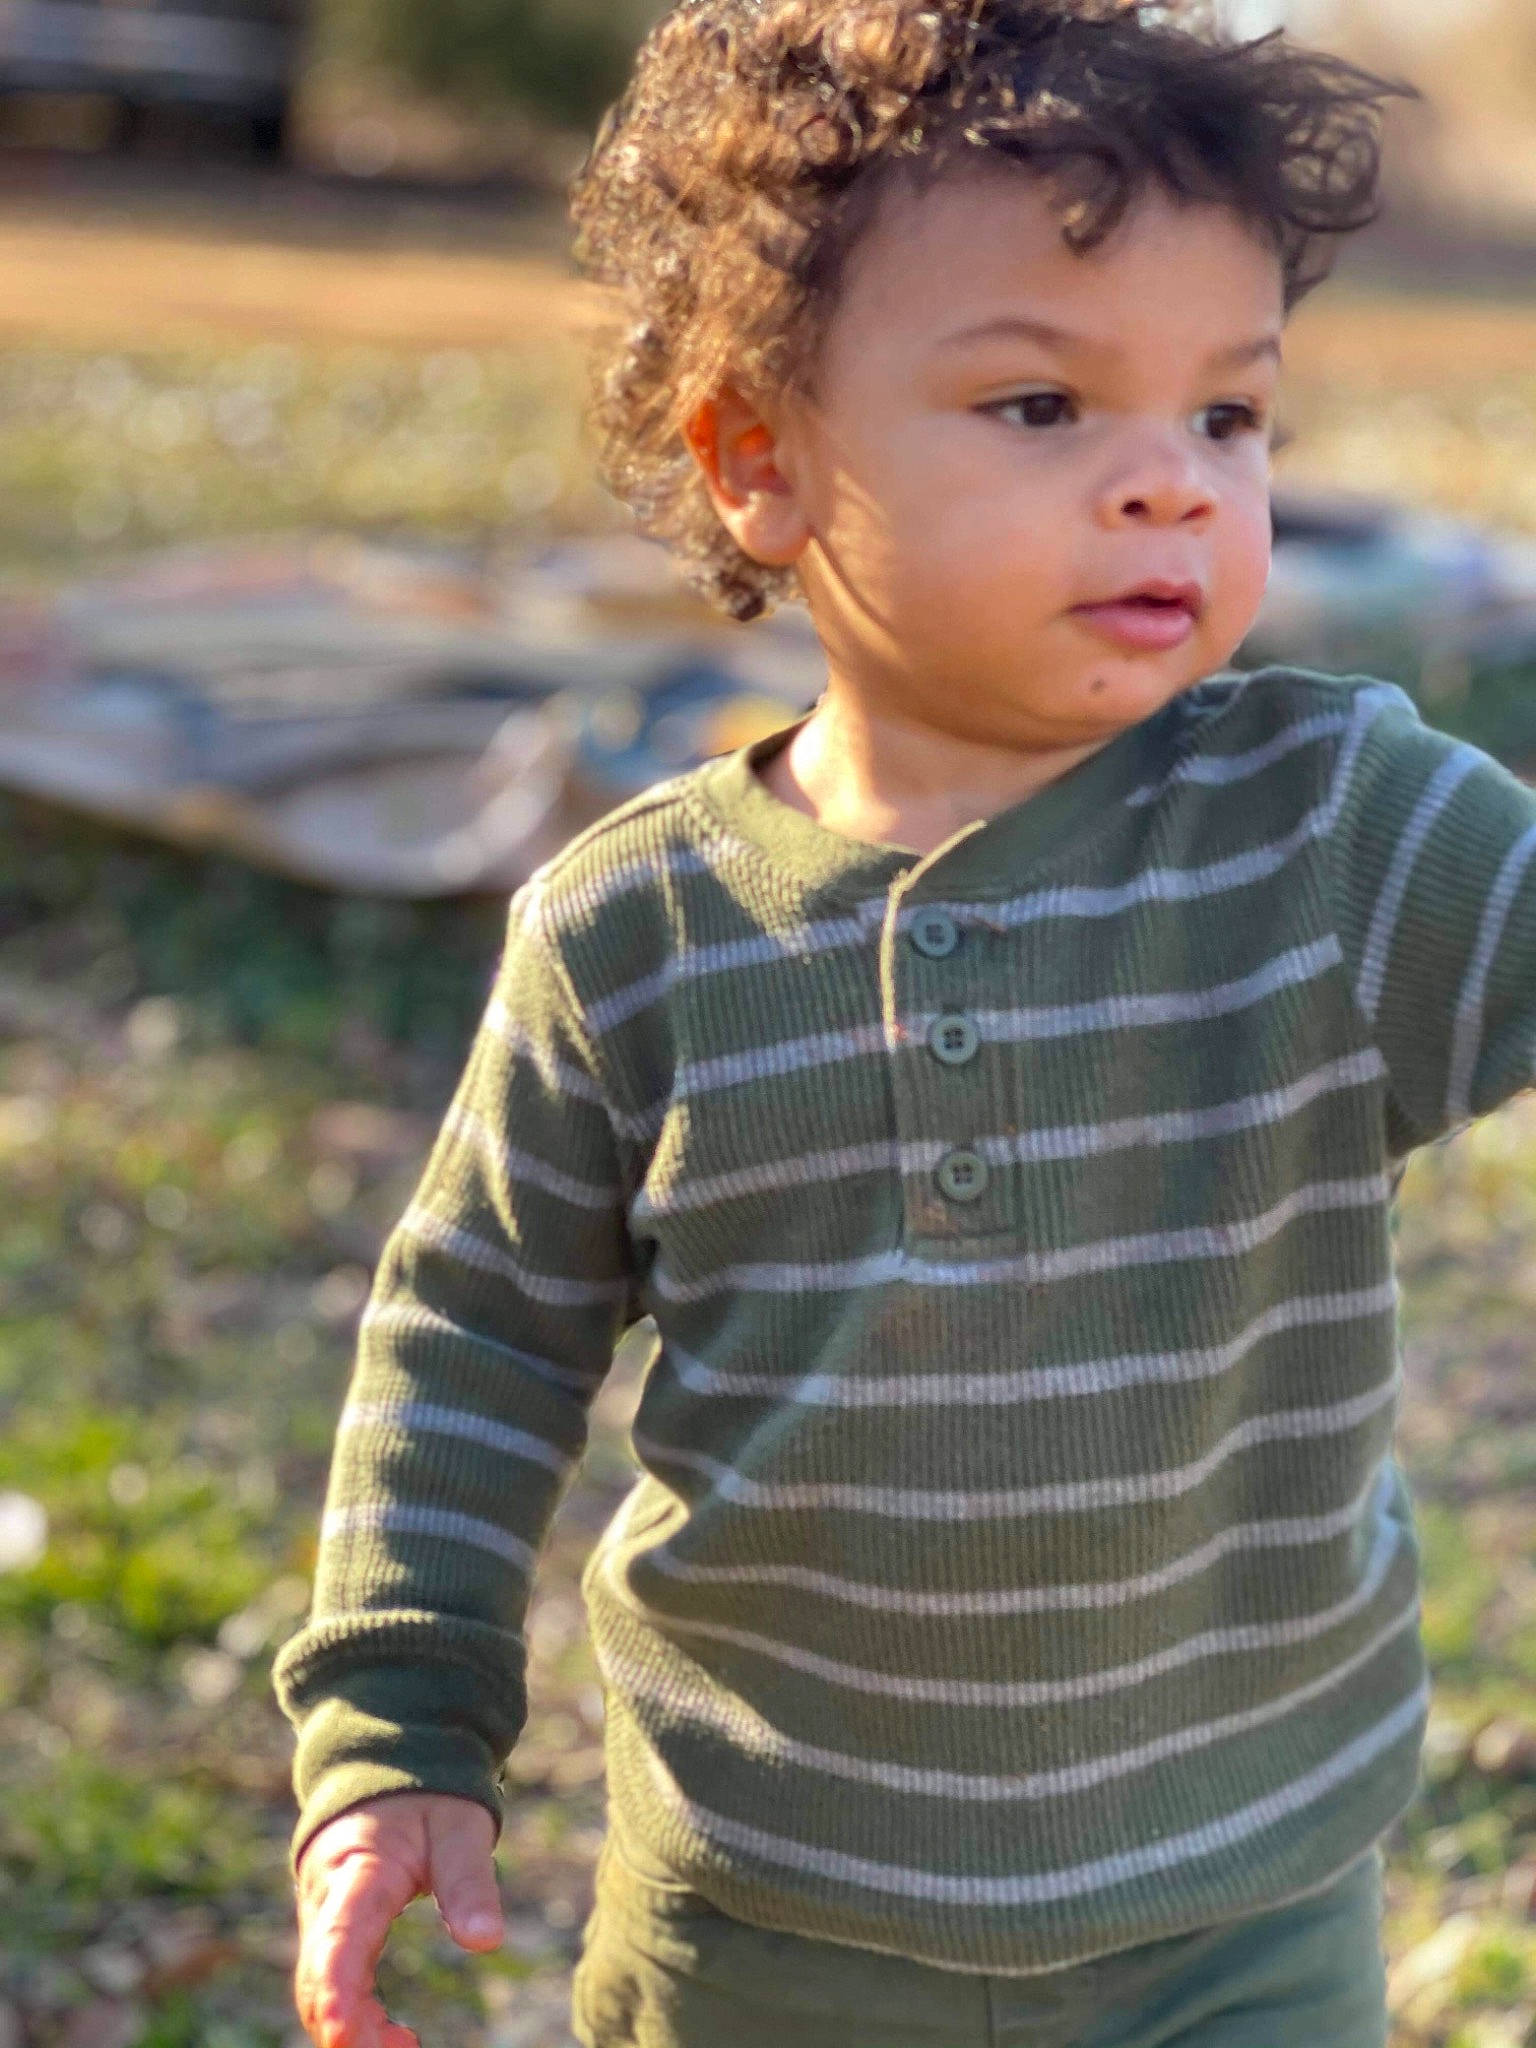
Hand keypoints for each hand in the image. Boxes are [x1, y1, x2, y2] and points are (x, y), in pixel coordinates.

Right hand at [294, 1792, 503, 2047]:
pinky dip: (355, 2016)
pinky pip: (332, 1982)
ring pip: (321, 1987)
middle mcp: (327, 1898)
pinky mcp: (332, 1931)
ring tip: (405, 2047)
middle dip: (348, 2027)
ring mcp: (323, 1917)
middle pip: (321, 1976)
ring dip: (353, 2028)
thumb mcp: (460, 1826)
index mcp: (359, 1868)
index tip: (342, 2031)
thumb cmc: (427, 1797)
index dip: (337, 1986)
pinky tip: (393, 2037)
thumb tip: (486, 1942)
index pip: (340, 1934)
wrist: (387, 1769)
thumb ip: (469, 1880)